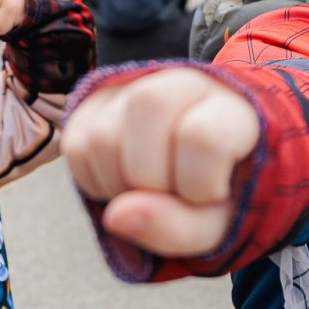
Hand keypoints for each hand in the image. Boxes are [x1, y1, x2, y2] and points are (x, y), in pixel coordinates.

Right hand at [62, 68, 259, 256]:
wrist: (201, 177)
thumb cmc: (219, 197)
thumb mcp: (217, 225)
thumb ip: (179, 228)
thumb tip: (115, 216)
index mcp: (232, 106)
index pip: (203, 134)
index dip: (199, 184)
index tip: (213, 195)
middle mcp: (184, 81)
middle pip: (146, 107)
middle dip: (150, 179)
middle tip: (172, 195)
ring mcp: (135, 87)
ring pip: (102, 133)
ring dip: (118, 186)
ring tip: (146, 194)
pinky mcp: (96, 104)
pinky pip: (76, 147)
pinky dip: (94, 183)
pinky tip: (123, 185)